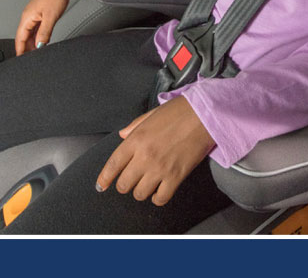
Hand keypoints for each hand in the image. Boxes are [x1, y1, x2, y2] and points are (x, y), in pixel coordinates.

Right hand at [16, 0, 75, 54]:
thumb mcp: (51, 18)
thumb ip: (44, 33)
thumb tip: (39, 45)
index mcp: (27, 17)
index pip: (20, 38)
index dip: (20, 49)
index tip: (21, 59)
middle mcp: (28, 16)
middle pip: (24, 36)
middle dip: (26, 47)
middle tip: (31, 58)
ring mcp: (34, 14)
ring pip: (31, 32)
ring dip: (33, 42)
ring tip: (37, 51)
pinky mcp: (41, 13)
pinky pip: (37, 27)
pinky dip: (38, 35)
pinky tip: (43, 40)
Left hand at [97, 97, 217, 205]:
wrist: (206, 114)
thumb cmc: (182, 111)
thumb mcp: (152, 114)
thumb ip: (135, 126)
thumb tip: (123, 135)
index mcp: (136, 140)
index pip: (112, 165)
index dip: (104, 179)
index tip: (101, 186)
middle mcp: (144, 156)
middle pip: (124, 184)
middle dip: (125, 185)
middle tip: (132, 181)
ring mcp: (160, 168)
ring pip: (140, 194)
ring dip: (142, 191)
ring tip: (148, 185)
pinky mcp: (176, 176)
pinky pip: (160, 198)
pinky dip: (158, 198)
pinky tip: (160, 191)